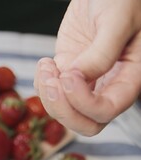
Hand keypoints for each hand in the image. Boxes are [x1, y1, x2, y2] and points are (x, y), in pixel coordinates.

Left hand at [34, 0, 140, 135]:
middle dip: (63, 110)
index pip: (106, 110)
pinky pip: (52, 93)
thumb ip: (101, 54)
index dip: (82, 102)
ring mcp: (86, 81)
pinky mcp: (68, 71)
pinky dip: (42, 84)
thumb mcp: (116, 21)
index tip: (69, 74)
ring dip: (48, 96)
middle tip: (52, 82)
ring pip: (65, 112)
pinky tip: (45, 63)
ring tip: (47, 66)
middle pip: (86, 124)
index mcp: (130, 77)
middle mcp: (109, 85)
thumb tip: (79, 78)